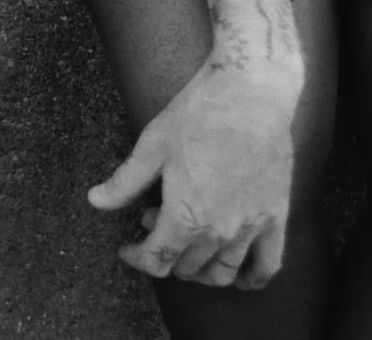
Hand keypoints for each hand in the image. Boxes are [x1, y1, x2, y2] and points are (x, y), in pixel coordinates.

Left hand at [88, 57, 299, 289]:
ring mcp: (251, 227)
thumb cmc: (198, 113)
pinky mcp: (276, 216)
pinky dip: (253, 279)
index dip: (137, 258)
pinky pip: (268, 265)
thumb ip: (124, 182)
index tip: (128, 247)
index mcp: (185, 216)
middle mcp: (219, 231)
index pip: (157, 260)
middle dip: (165, 251)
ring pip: (223, 273)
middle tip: (155, 220)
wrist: (249, 92)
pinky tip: (242, 277)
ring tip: (190, 243)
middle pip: (187, 267)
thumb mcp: (152, 145)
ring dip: (201, 269)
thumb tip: (95, 201)